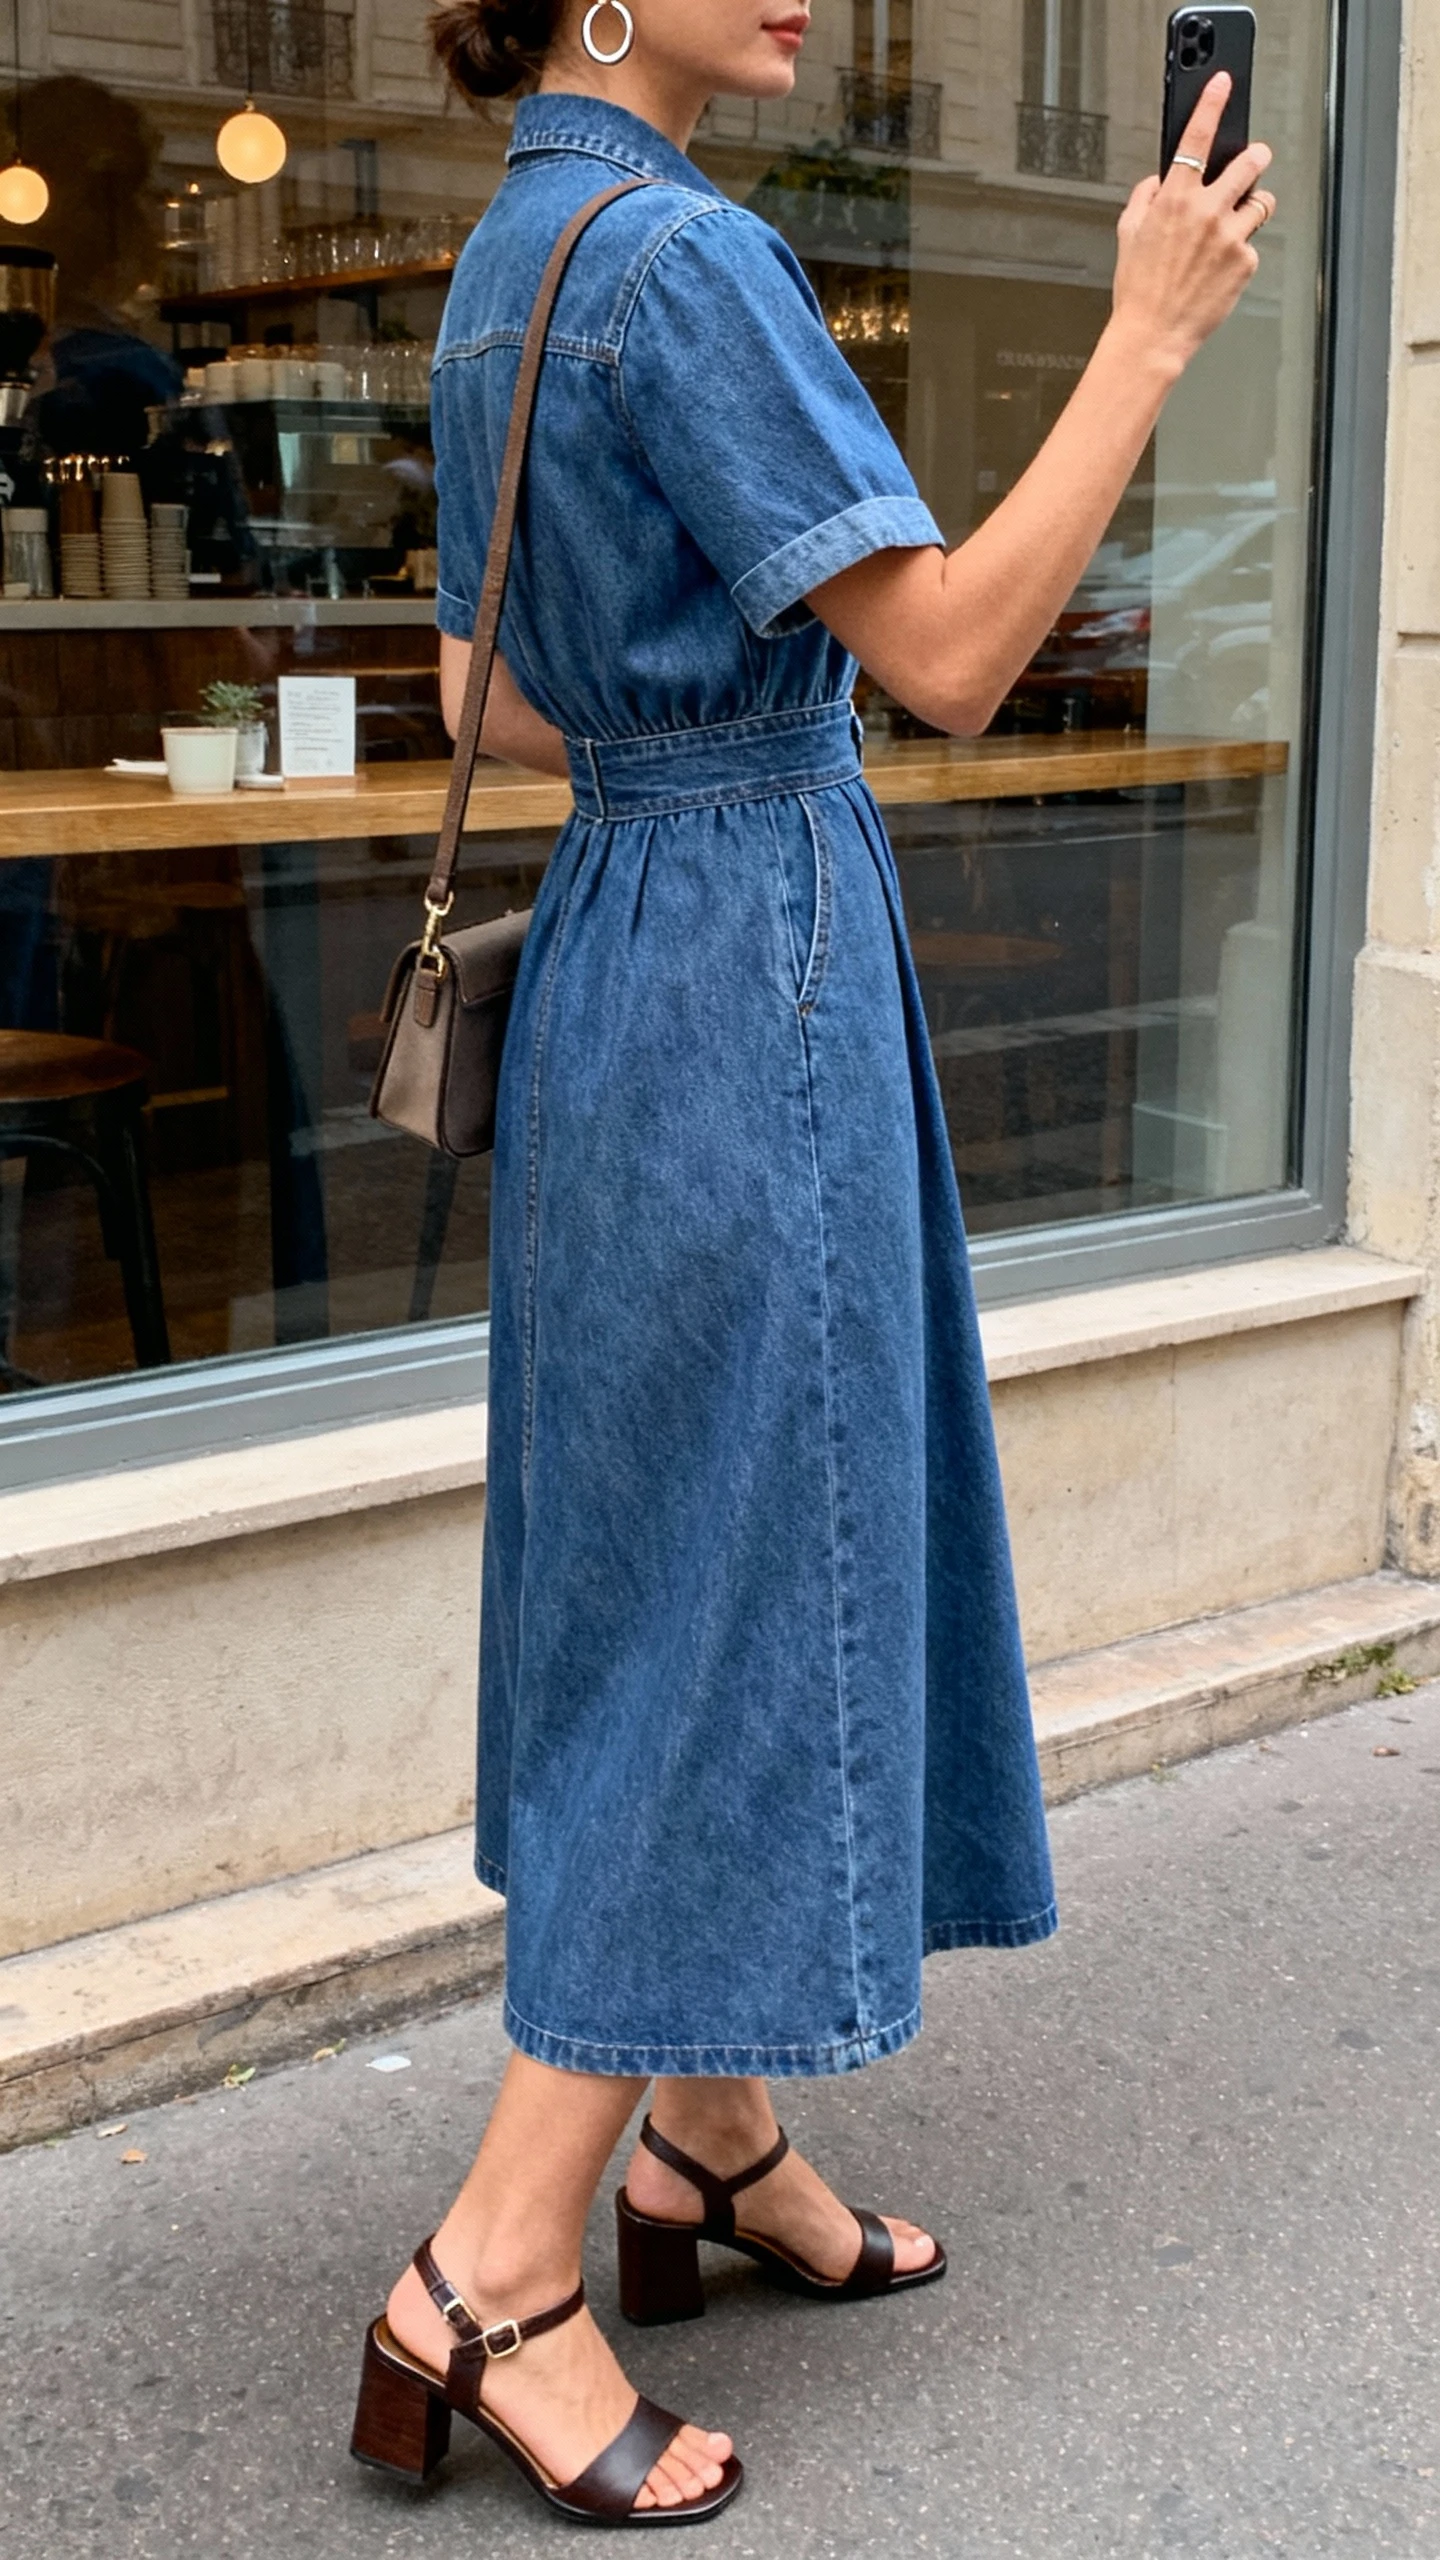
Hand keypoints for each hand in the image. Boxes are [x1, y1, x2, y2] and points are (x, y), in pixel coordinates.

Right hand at [1111, 73, 1275, 375]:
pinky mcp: (1245, 262)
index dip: (1212, 105)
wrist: (1153, 336)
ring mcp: (1230, 236)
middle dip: (1256, 156)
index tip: (1222, 85)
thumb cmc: (1138, 290)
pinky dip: (1240, 250)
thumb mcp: (1128, 236)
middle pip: (1249, 163)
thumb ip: (1145, 199)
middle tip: (1256, 157)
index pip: (1197, 138)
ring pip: (1262, 202)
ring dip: (1255, 204)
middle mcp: (1207, 212)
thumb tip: (1159, 181)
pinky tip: (1221, 267)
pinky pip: (1252, 244)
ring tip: (1240, 218)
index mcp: (1175, 199)